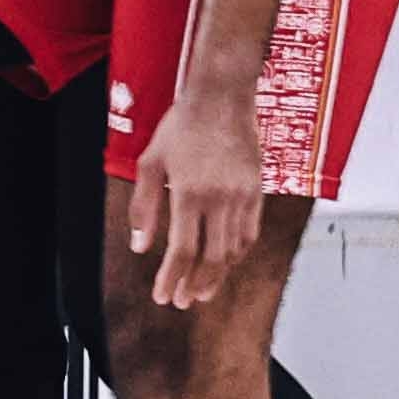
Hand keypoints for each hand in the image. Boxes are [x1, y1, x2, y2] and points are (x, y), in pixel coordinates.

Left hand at [128, 92, 270, 312]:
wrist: (223, 96)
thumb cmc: (182, 126)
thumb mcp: (151, 162)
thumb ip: (144, 207)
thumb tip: (141, 246)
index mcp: (190, 193)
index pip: (183, 250)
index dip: (172, 278)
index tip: (163, 296)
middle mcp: (220, 198)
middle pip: (211, 257)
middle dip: (196, 285)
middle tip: (183, 302)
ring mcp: (242, 195)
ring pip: (234, 249)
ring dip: (218, 275)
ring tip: (203, 291)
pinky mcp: (257, 190)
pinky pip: (251, 231)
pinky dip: (238, 253)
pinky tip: (226, 262)